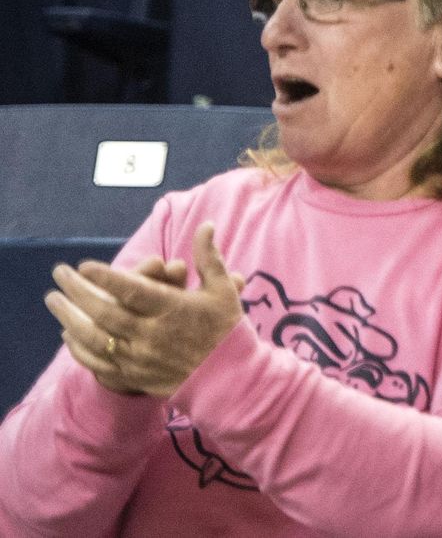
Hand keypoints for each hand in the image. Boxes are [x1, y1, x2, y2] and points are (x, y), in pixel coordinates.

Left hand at [45, 225, 242, 397]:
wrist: (228, 376)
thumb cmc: (226, 328)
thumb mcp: (222, 289)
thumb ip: (208, 257)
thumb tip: (206, 225)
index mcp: (173, 310)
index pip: (132, 291)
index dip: (106, 278)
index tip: (84, 266)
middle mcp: (152, 334)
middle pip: (105, 313)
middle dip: (77, 292)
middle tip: (59, 274)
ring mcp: (140, 358)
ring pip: (95, 338)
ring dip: (70, 318)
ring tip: (54, 301)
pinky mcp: (134, 376)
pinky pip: (99, 363)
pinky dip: (80, 349)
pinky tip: (68, 335)